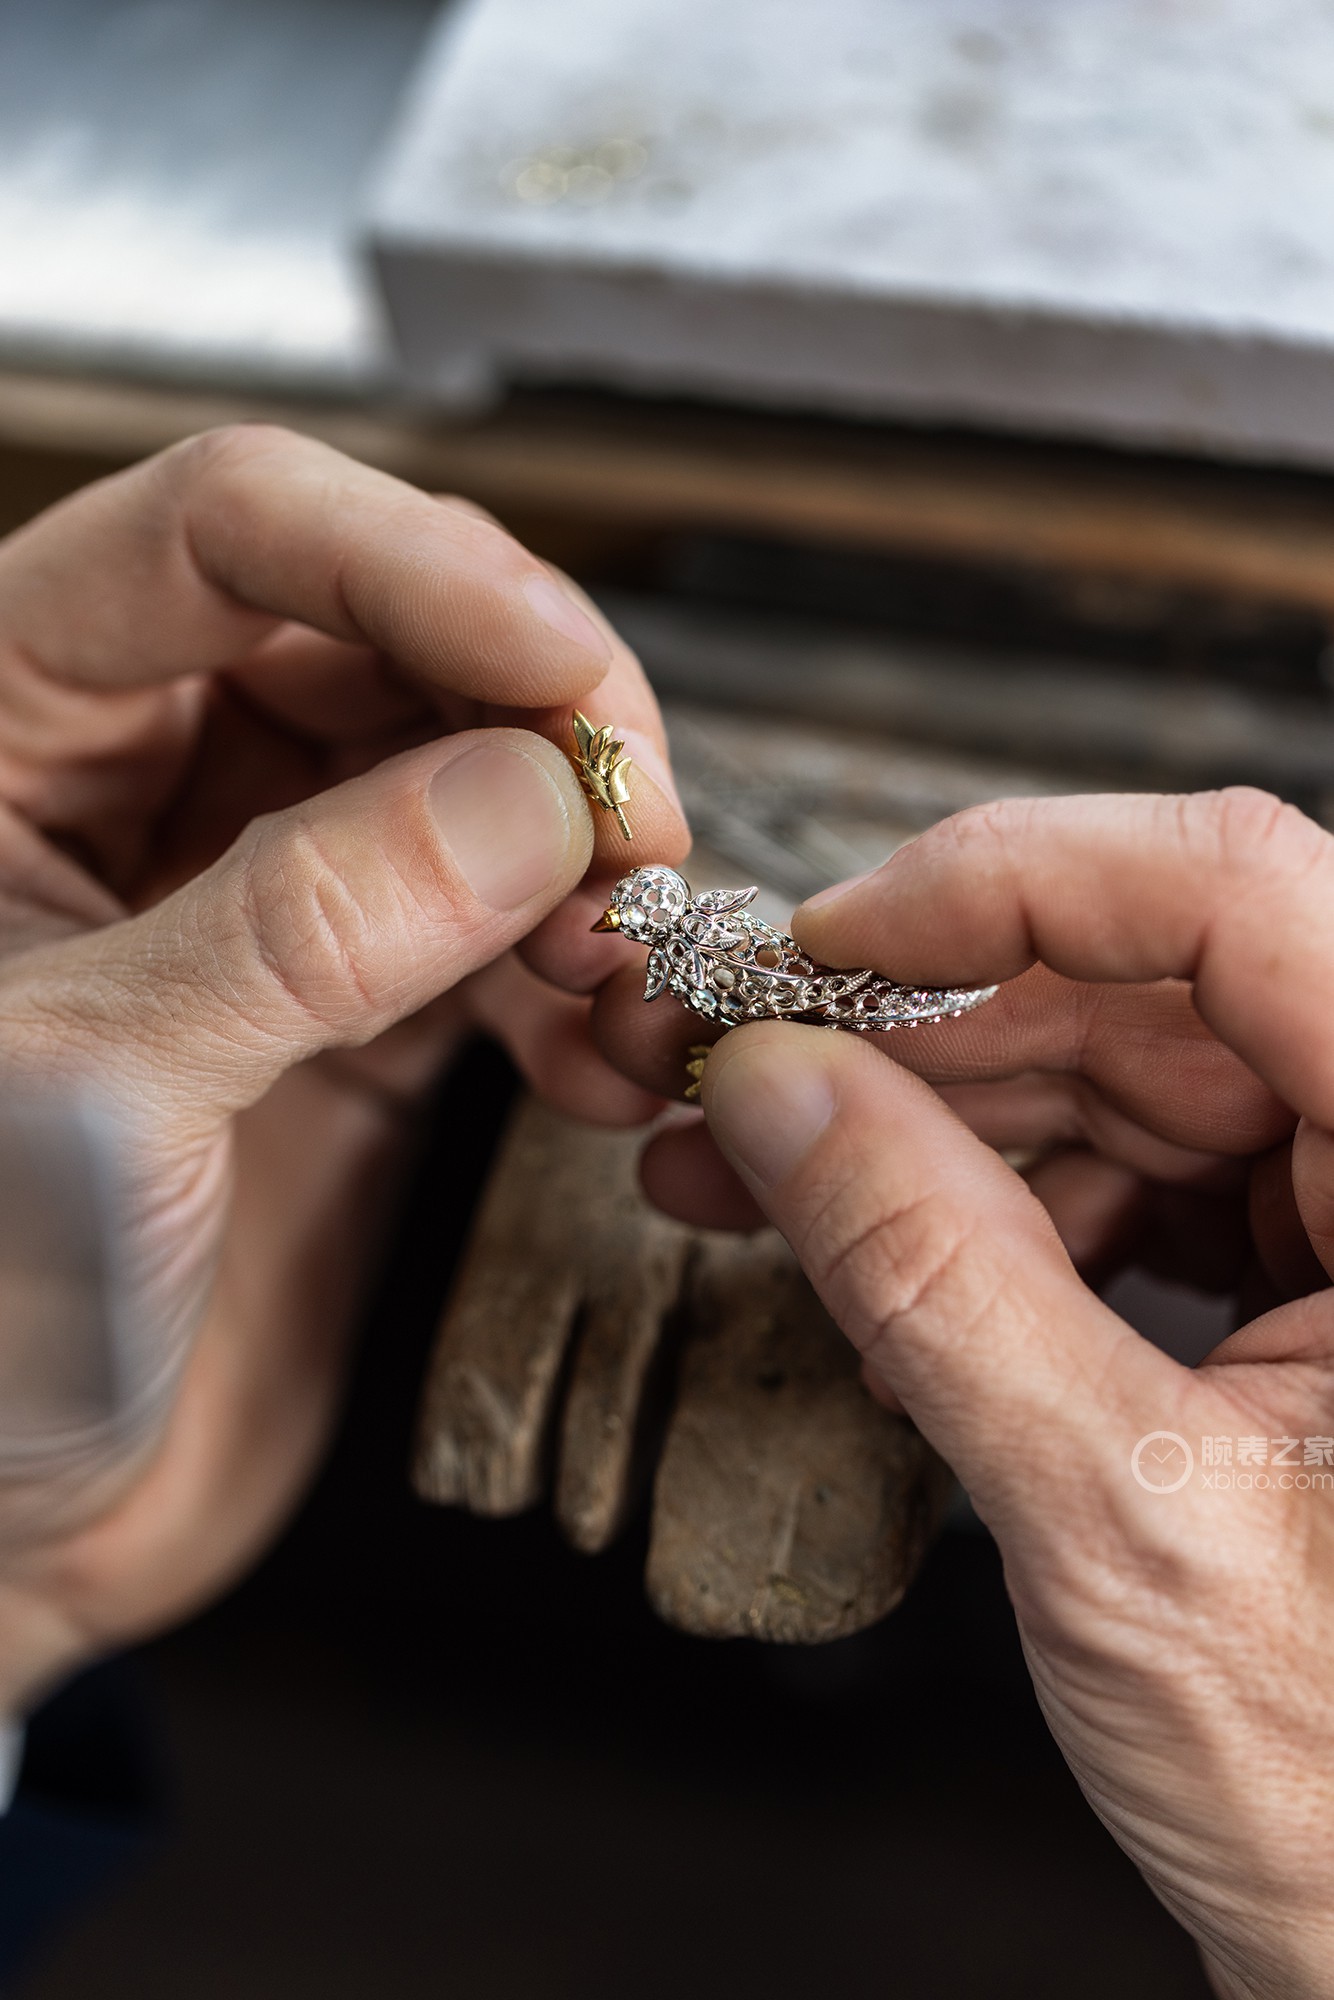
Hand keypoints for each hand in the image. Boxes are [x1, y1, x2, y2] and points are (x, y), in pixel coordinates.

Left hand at [0, 426, 686, 1715]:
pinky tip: (609, 1050)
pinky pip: (507, 936)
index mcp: (0, 730)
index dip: (407, 569)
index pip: (223, 533)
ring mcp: (266, 900)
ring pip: (469, 781)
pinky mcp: (361, 1015)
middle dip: (534, 723)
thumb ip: (300, 929)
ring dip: (580, 862)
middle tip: (634, 835)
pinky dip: (582, 980)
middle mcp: (138, 785)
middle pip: (382, 639)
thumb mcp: (89, 1095)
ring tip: (630, 967)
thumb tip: (520, 797)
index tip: (560, 673)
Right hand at [605, 789, 1333, 1997]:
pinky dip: (991, 1206)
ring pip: (1128, 1077)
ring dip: (929, 1122)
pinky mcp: (1319, 1277)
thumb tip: (782, 1092)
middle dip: (925, 1029)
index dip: (1010, 882)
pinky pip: (1138, 1176)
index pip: (1238, 889)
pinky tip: (865, 1247)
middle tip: (746, 1069)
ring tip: (755, 1171)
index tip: (835, 938)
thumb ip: (931, 1273)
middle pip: (1155, 987)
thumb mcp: (1121, 1517)